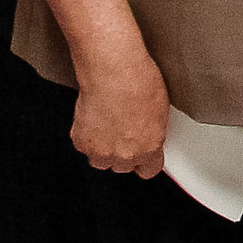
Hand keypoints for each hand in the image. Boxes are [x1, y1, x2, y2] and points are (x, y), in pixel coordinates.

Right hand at [70, 47, 169, 178]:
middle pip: (123, 166)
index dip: (144, 161)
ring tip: (108, 122)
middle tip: (122, 130)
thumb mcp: (160, 109)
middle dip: (122, 152)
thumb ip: (152, 131)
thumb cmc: (138, 81)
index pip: (148, 170)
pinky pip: (84, 147)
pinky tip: (95, 117)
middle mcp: (126, 154)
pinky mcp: (82, 143)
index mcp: (150, 147)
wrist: (112, 72)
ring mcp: (102, 151)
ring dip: (103, 147)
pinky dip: (87, 135)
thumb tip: (148, 135)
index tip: (142, 155)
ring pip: (101, 160)